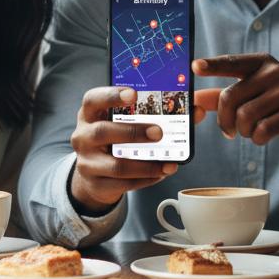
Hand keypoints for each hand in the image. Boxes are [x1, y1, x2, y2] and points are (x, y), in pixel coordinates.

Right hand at [69, 87, 205, 213]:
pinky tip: (161, 172)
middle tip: (159, 132)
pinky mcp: (96, 184)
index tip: (134, 94)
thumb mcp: (125, 121)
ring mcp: (87, 162)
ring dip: (145, 163)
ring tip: (168, 161)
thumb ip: (155, 113)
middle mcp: (82, 136)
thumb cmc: (116, 137)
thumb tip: (196, 110)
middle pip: (103, 132)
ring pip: (116, 164)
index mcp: (89, 114)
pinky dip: (146, 178)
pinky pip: (124, 184)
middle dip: (133, 132)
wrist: (95, 172)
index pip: (93, 99)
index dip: (112, 95)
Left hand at [192, 54, 278, 172]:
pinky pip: (262, 130)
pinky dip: (258, 139)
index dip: (211, 65)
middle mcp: (274, 72)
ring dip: (243, 132)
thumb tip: (194, 100)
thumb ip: (222, 96)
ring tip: (252, 131)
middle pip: (230, 98)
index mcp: (261, 63)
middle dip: (224, 120)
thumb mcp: (254, 94)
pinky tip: (264, 136)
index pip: (231, 62)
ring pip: (245, 117)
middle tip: (228, 131)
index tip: (194, 67)